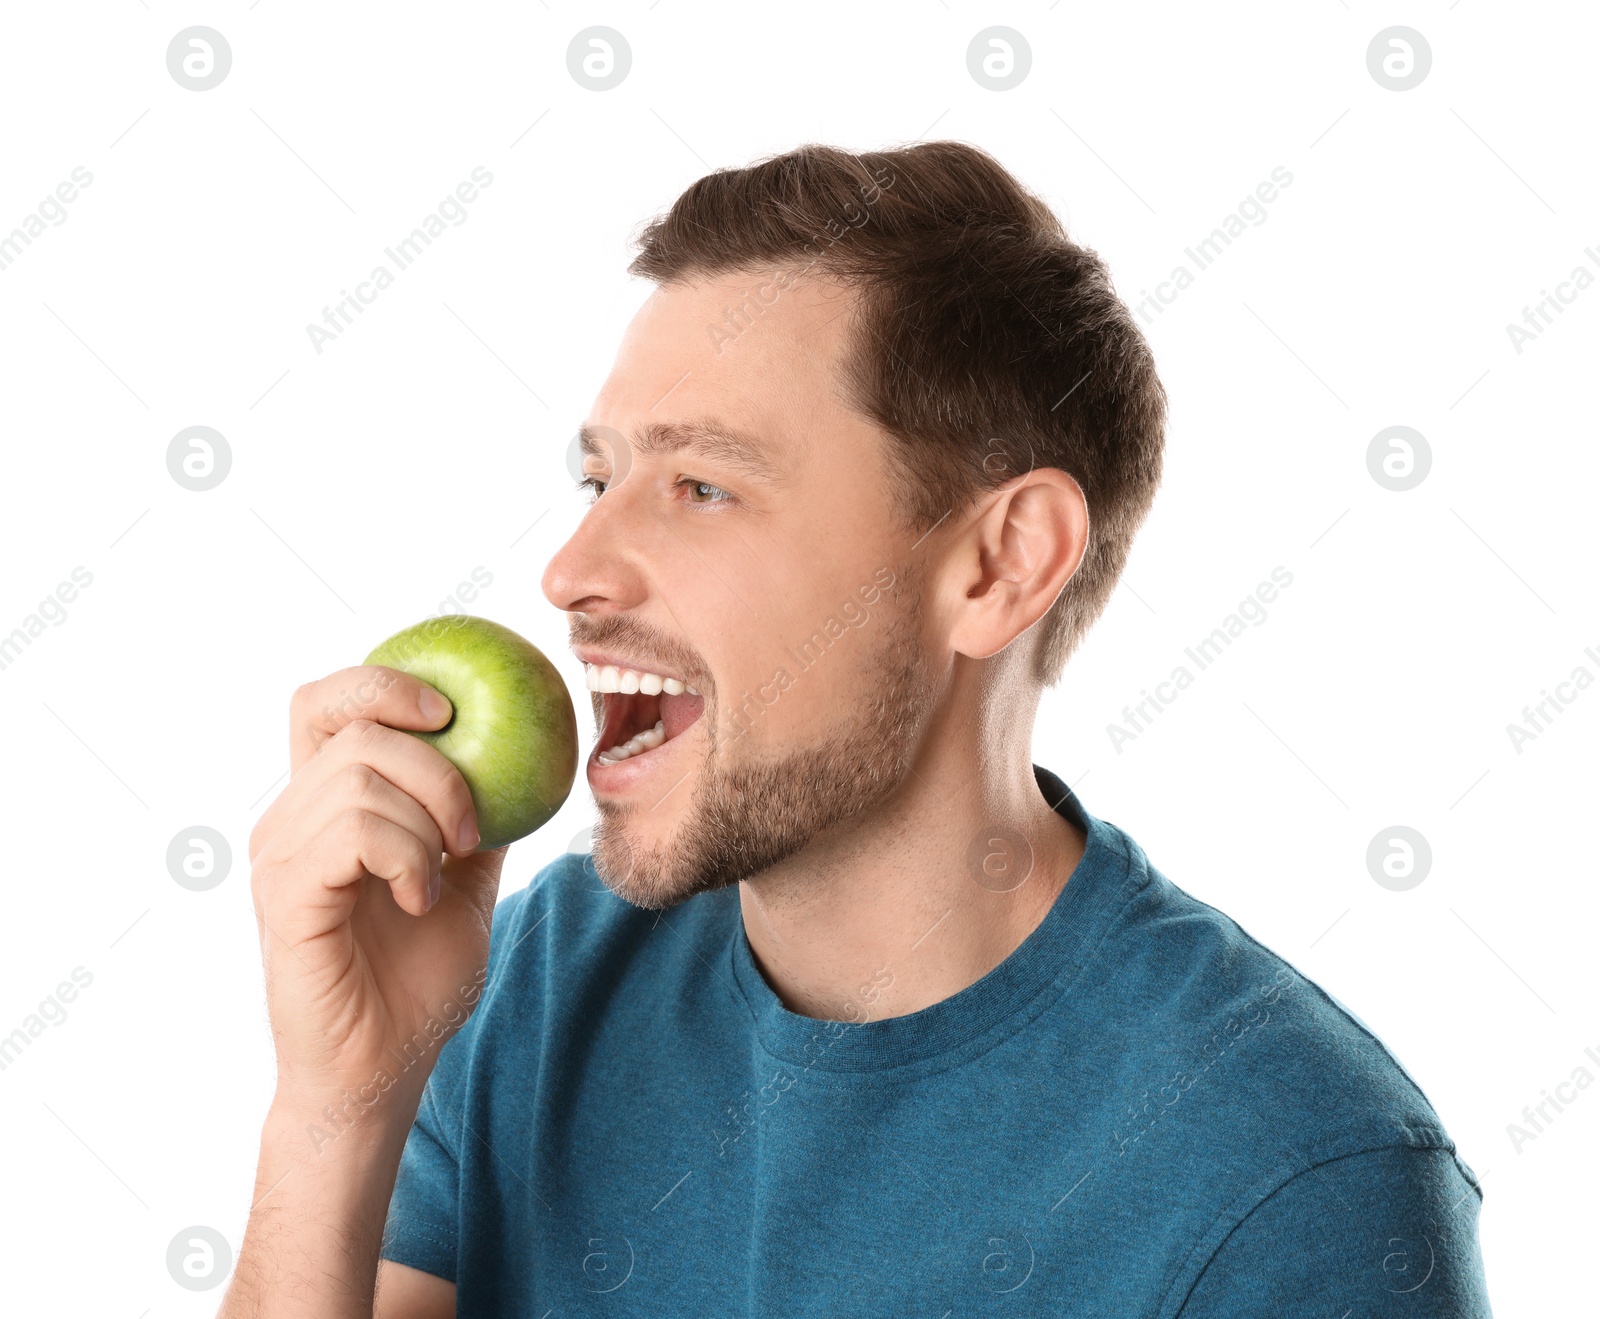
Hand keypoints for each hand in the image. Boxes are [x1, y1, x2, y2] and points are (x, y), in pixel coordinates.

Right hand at [248, 666, 505, 1136]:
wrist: (384, 1069)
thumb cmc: (416, 985)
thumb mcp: (467, 884)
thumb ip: (478, 822)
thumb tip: (526, 760)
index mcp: (325, 807)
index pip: (326, 704)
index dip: (381, 682)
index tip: (451, 709)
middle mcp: (288, 821)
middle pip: (350, 724)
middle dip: (434, 761)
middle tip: (470, 824)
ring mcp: (279, 855)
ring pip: (358, 775)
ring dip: (427, 817)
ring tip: (442, 871)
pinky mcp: (284, 894)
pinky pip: (354, 832)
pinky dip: (406, 855)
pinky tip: (418, 898)